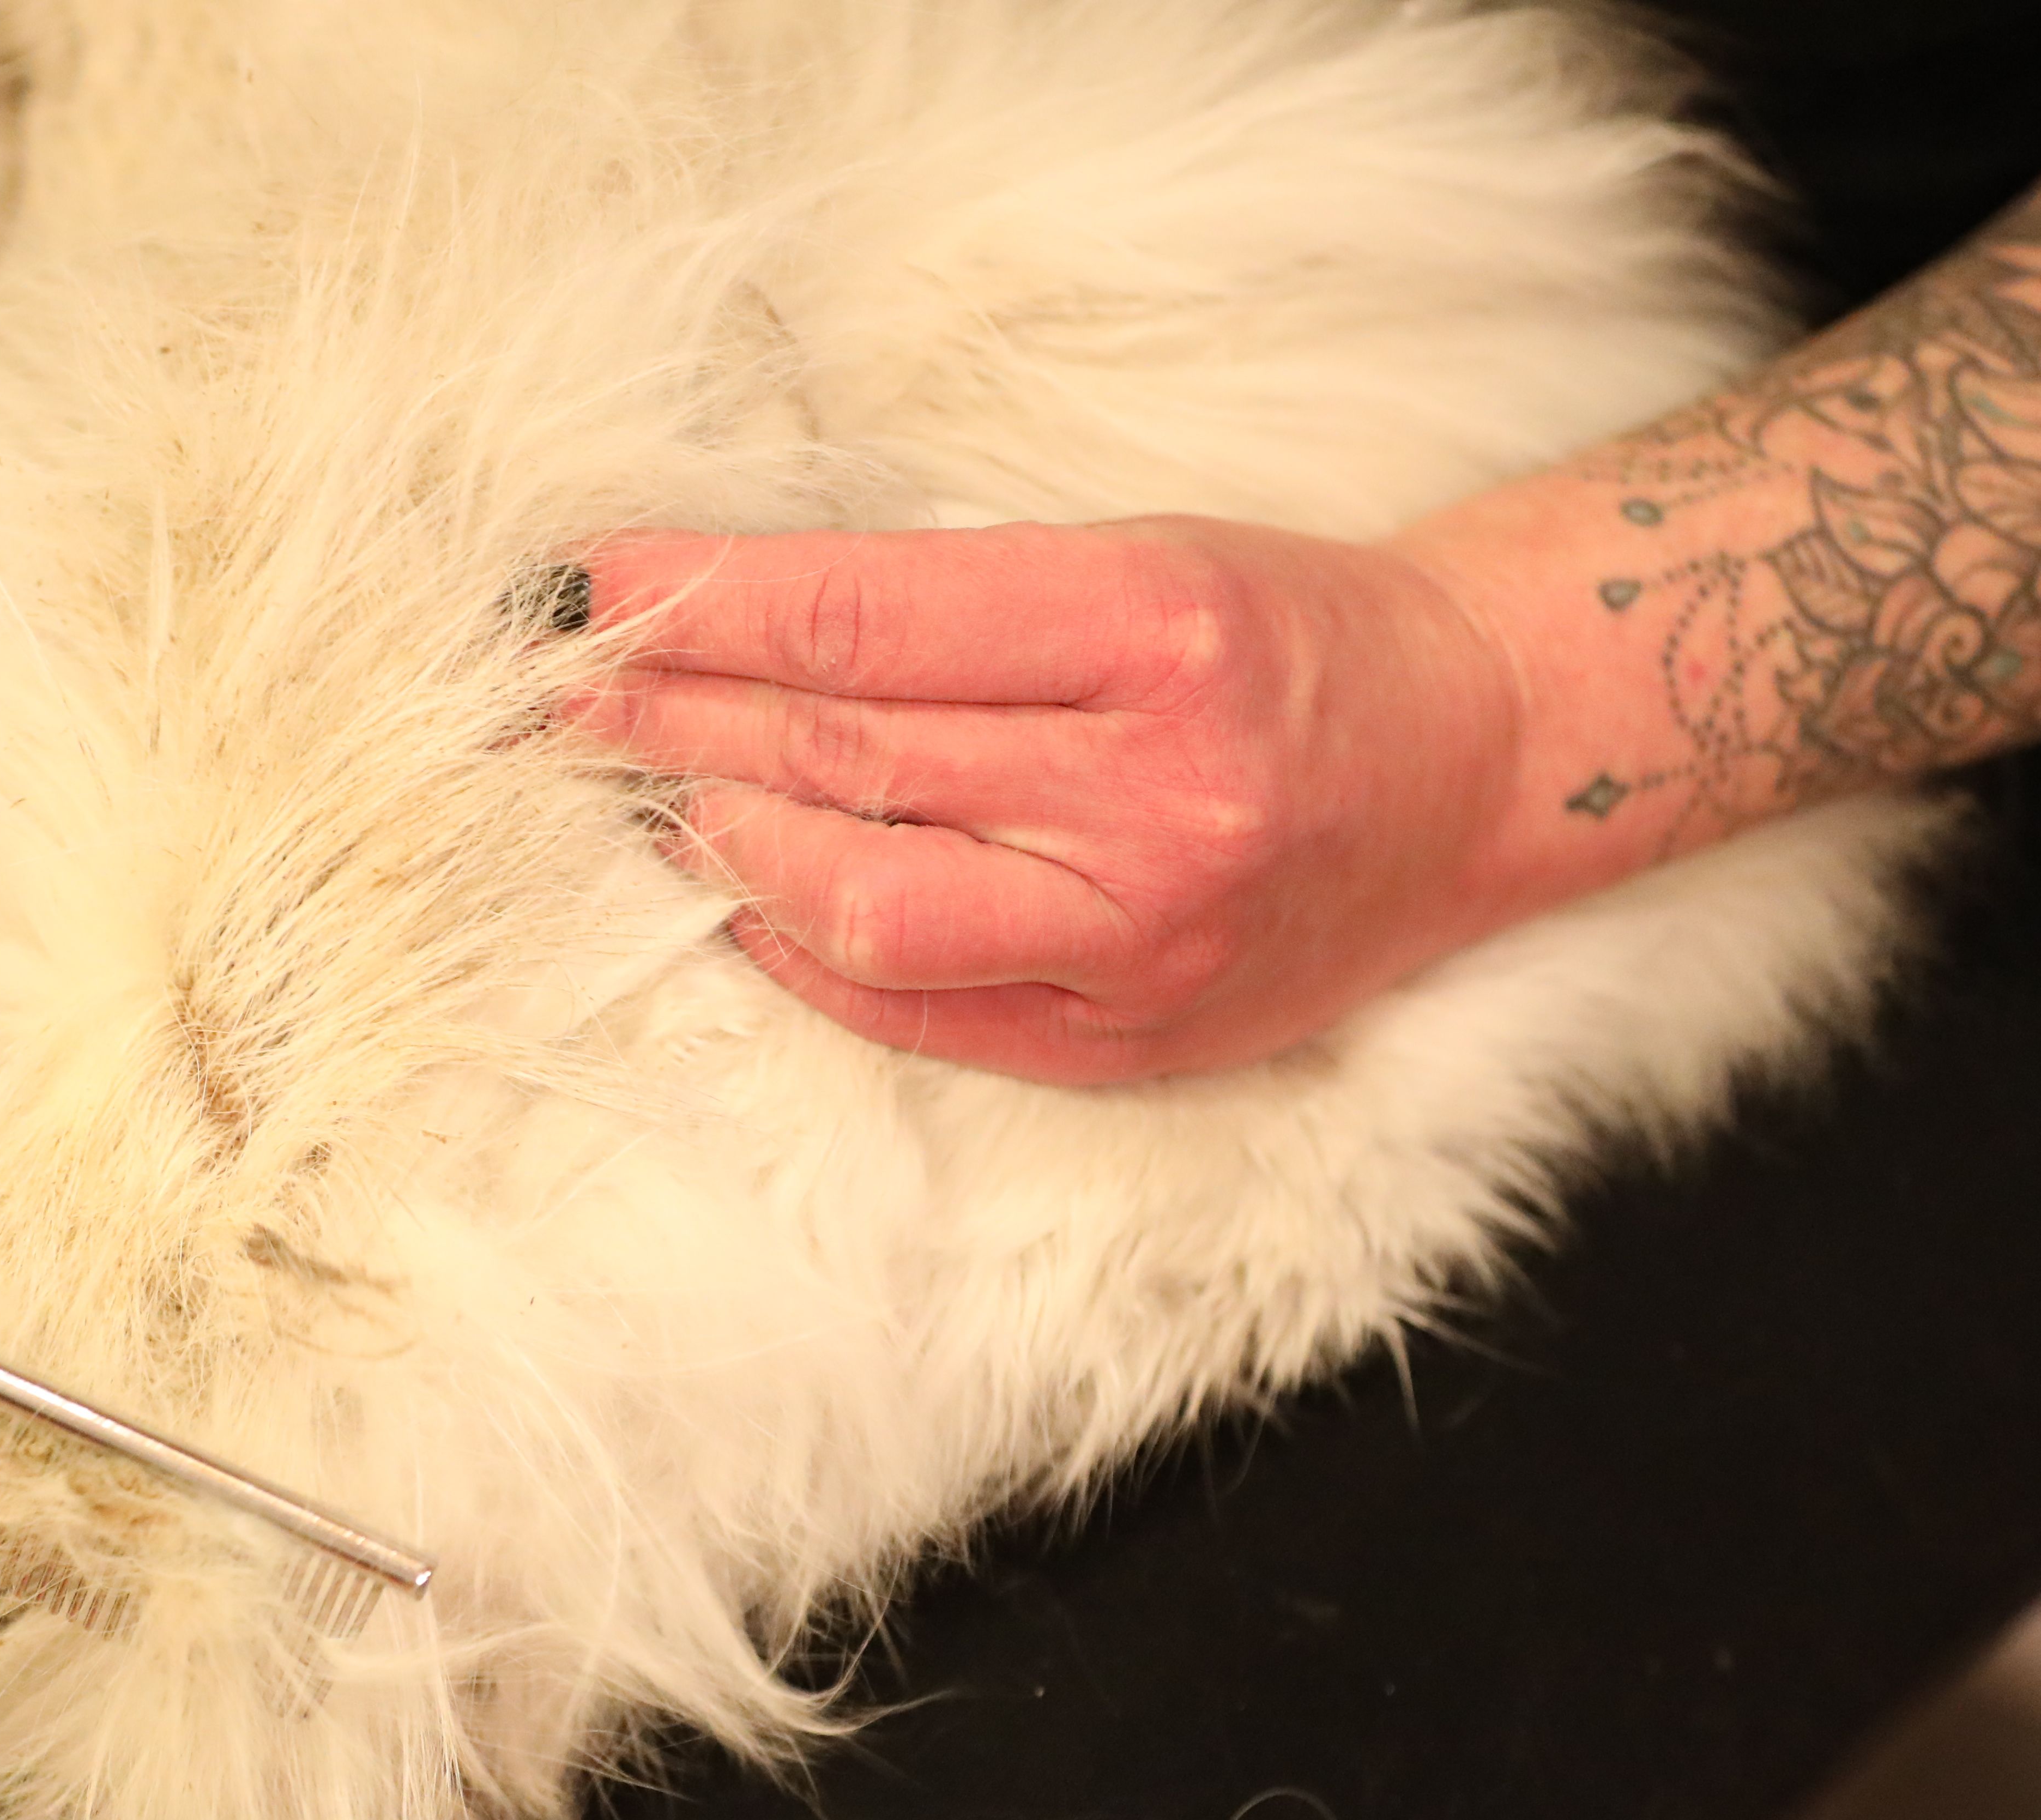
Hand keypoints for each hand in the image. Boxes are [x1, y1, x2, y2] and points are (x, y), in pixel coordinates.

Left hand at [576, 517, 1546, 1080]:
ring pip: (857, 901)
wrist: (1478, 764)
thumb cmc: (1290, 636)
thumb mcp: (1139, 556)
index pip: (867, 622)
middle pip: (845, 760)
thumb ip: (950, 600)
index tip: (592, 590)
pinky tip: (733, 887)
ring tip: (636, 785)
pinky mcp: (1126, 1042)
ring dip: (718, 840)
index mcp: (1160, 636)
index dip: (706, 606)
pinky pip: (910, 1006)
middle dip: (675, 720)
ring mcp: (1138, 939)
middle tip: (562, 693)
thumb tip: (727, 622)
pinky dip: (797, 945)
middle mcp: (1151, 798)